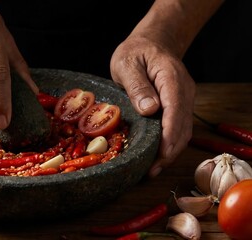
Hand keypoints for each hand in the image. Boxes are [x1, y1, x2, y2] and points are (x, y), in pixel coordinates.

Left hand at [110, 35, 194, 177]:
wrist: (152, 43)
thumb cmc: (136, 52)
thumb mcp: (127, 63)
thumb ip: (137, 85)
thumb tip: (150, 110)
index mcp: (171, 79)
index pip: (175, 111)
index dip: (168, 136)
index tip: (160, 155)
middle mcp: (183, 92)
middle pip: (182, 127)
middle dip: (169, 152)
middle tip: (151, 171)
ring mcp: (184, 100)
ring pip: (183, 132)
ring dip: (170, 153)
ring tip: (153, 170)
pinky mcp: (179, 107)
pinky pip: (178, 129)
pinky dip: (170, 145)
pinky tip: (157, 157)